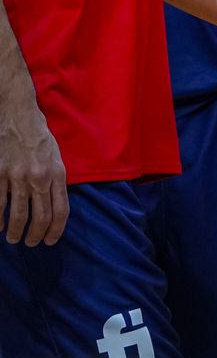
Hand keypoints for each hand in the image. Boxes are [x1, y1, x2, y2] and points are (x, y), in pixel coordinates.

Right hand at [0, 101, 68, 245]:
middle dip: (35, 235)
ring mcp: (17, 176)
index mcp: (57, 173)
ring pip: (18, 214)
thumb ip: (55, 180)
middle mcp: (39, 177)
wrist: (17, 115)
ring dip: (16, 232)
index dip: (56, 230)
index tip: (50, 240)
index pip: (61, 211)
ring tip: (14, 238)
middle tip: (31, 243)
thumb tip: (53, 204)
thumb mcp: (56, 156)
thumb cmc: (38, 136)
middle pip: (40, 217)